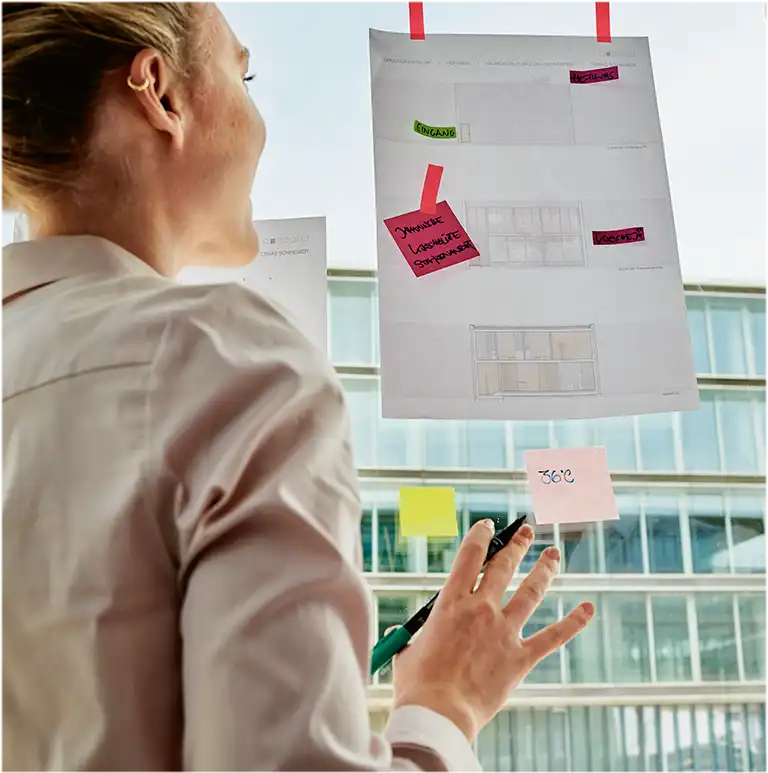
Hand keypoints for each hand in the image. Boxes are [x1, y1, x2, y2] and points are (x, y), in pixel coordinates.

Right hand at [391, 519, 593, 740]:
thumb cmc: (417, 684)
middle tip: (528, 532)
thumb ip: (410, 635)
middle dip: (517, 545)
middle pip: (504, 567)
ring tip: (553, 554)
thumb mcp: (407, 649)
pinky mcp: (520, 658)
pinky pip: (553, 637)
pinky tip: (587, 609)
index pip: (470, 556)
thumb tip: (402, 632)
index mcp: (450, 602)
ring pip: (531, 592)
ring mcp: (504, 632)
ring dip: (544, 570)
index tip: (489, 526)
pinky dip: (573, 622)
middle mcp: (481, 609)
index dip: (481, 536)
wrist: (439, 714)